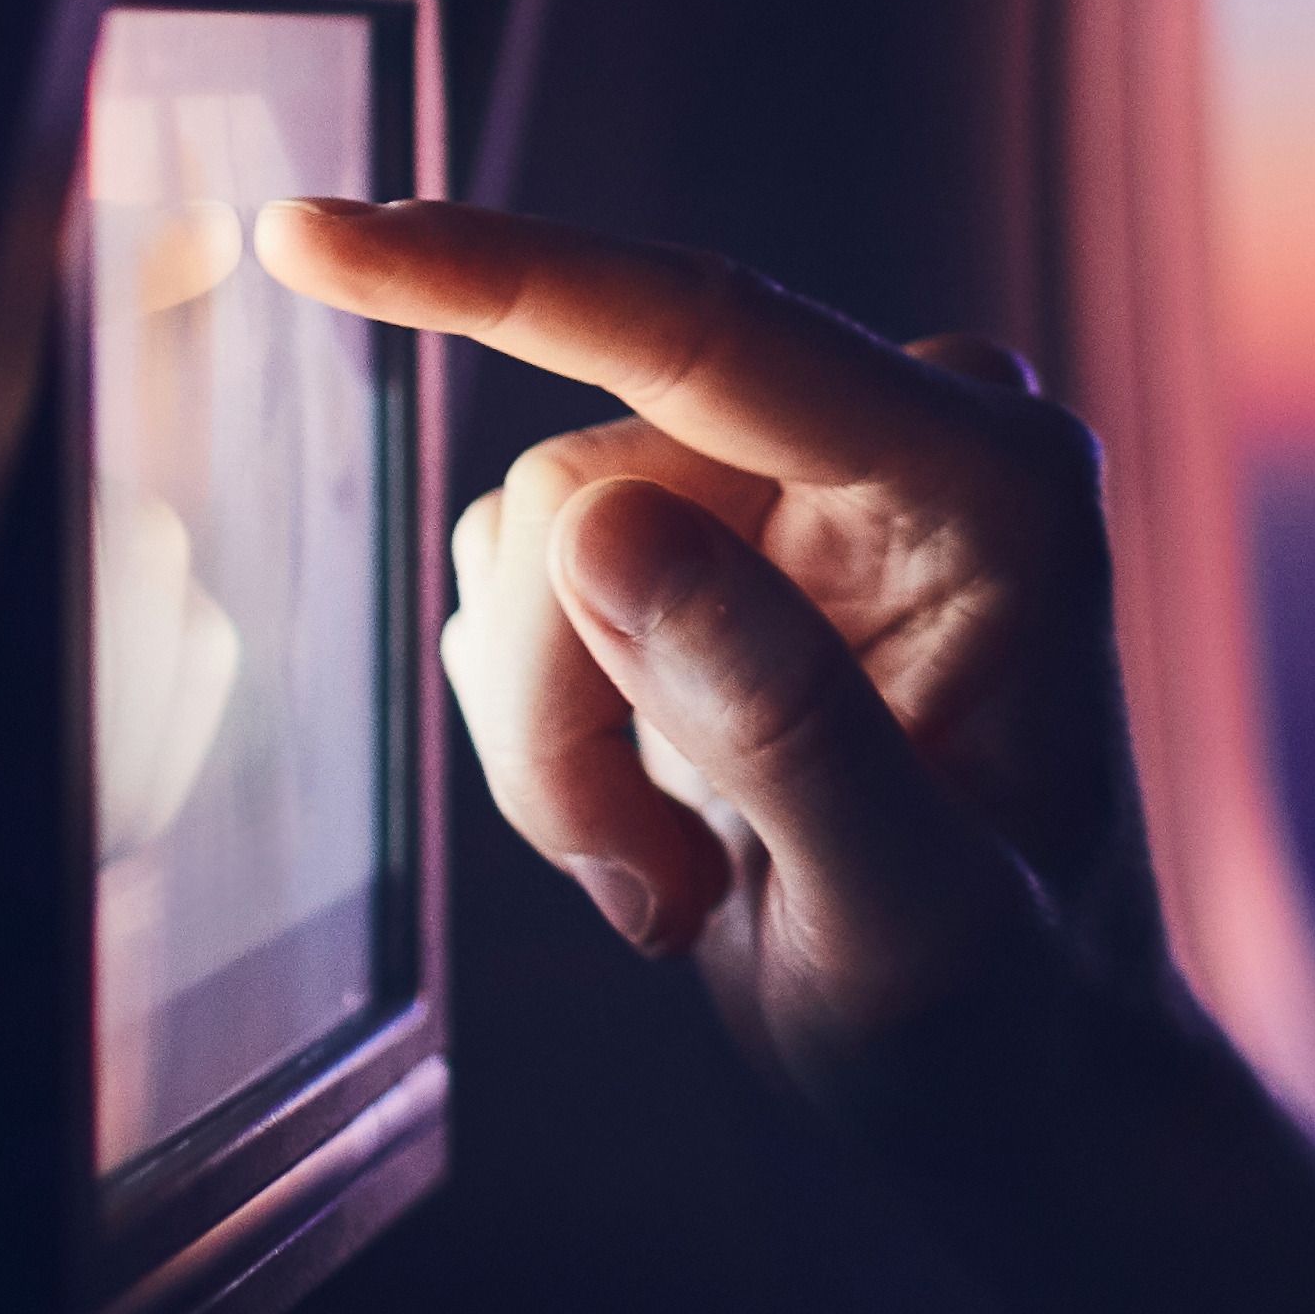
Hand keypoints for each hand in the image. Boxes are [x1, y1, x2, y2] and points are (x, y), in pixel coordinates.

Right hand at [252, 198, 1156, 1067]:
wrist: (1010, 1077)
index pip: (703, 331)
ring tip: (677, 879)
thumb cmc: (1001, 1012)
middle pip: (582, 477)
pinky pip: (528, 594)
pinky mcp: (721, 549)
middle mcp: (900, 444)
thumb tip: (608, 527)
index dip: (492, 276)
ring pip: (530, 542)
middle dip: (561, 700)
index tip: (304, 236)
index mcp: (987, 480)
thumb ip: (778, 720)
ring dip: (553, 742)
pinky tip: (664, 841)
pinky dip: (551, 745)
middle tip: (645, 886)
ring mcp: (803, 491)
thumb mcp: (909, 918)